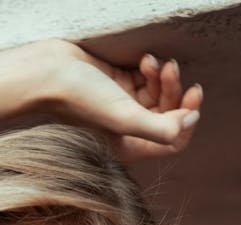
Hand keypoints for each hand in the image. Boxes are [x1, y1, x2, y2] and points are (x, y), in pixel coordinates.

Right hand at [40, 41, 202, 161]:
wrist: (48, 73)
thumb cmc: (81, 100)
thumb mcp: (124, 118)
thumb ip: (160, 129)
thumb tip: (191, 122)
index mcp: (129, 148)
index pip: (172, 142)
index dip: (186, 121)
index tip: (193, 98)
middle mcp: (126, 131)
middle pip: (167, 115)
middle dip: (174, 93)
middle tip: (172, 71)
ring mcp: (122, 107)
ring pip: (157, 95)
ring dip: (162, 77)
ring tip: (154, 63)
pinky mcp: (116, 85)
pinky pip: (145, 79)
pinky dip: (150, 69)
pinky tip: (144, 60)